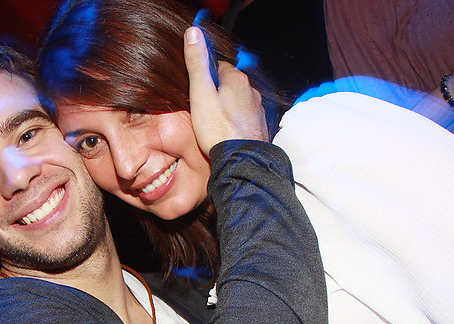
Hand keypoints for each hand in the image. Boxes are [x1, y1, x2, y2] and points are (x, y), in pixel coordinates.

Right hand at [183, 26, 268, 153]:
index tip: (197, 91)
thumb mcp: (200, 94)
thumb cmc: (217, 130)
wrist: (241, 161)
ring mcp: (258, 109)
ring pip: (238, 102)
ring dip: (228, 108)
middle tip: (203, 109)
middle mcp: (251, 91)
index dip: (205, 79)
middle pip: (229, 85)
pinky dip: (236, 122)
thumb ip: (197, 63)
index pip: (218, 68)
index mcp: (236, 79)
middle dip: (217, 93)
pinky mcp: (260, 126)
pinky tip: (226, 133)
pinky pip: (245, 118)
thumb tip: (193, 32)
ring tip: (214, 123)